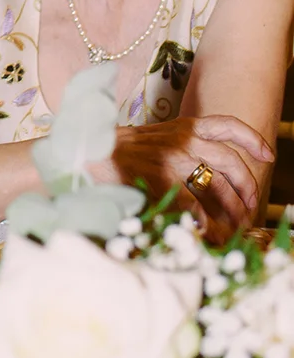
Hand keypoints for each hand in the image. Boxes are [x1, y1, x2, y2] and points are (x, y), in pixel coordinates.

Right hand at [107, 115, 271, 237]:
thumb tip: (210, 169)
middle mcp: (182, 138)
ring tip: (235, 226)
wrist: (88, 153)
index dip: (252, 139)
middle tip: (250, 205)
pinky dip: (206, 222)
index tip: (268, 155)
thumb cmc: (120, 150)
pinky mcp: (163, 178)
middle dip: (247, 186)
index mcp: (183, 126)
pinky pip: (196, 205)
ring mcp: (173, 158)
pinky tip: (207, 232)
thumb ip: (182, 145)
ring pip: (217, 184)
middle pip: (230, 160)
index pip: (226, 125)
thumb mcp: (156, 138)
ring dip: (232, 209)